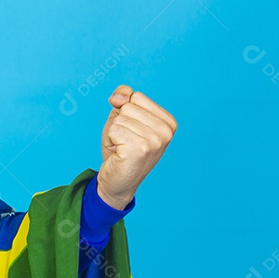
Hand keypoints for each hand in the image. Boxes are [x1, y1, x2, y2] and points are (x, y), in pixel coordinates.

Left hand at [96, 85, 176, 209]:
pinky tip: (119, 153)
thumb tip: (118, 98)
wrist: (118, 181)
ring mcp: (155, 140)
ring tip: (122, 147)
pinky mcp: (141, 149)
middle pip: (128, 106)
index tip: (131, 131)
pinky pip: (114, 129)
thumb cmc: (120, 147)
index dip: (124, 112)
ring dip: (114, 133)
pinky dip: (110, 140)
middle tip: (124, 141)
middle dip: (118, 122)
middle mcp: (166, 131)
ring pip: (119, 118)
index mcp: (168, 121)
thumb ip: (123, 97)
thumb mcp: (122, 117)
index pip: (136, 96)